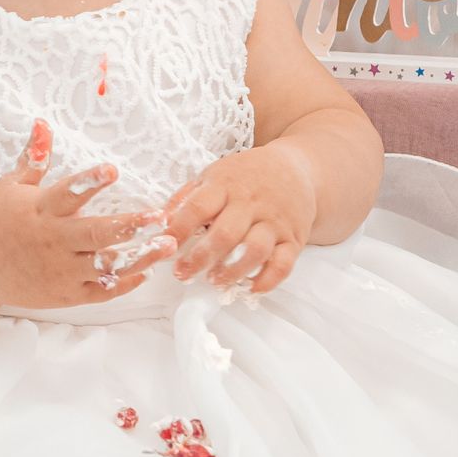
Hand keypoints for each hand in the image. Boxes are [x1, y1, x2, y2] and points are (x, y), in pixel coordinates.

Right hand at [0, 122, 172, 309]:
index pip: (68, 194)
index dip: (90, 182)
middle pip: (96, 234)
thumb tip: (42, 123)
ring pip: (106, 266)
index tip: (113, 169)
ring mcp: (62, 271)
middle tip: (160, 216)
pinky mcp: (66, 294)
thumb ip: (35, 158)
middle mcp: (54, 241)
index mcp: (41, 211)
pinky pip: (101, 292)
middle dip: (130, 225)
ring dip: (140, 256)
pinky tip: (146, 271)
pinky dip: (124, 284)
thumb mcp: (11, 185)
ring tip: (167, 245)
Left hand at [163, 141, 318, 294]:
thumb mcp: (214, 174)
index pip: (198, 208)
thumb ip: (187, 198)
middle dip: (200, 258)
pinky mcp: (293, 238)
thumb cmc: (247, 174)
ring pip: (255, 250)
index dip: (178, 229)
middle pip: (225, 234)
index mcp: (226, 184)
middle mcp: (251, 203)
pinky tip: (251, 289)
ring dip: (232, 271)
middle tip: (183, 273)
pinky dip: (268, 280)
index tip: (164, 246)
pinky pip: (284, 263)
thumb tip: (160, 222)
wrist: (297, 167)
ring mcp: (274, 221)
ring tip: (215, 281)